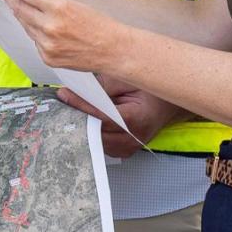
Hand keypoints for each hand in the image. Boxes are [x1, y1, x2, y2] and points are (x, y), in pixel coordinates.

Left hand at [0, 0, 122, 72]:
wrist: (113, 50)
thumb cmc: (99, 25)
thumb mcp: (75, 3)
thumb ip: (50, 0)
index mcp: (59, 7)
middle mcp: (50, 27)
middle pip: (20, 8)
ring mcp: (47, 45)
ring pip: (25, 25)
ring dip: (20, 13)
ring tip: (15, 3)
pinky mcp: (47, 58)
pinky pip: (34, 40)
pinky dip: (34, 32)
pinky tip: (37, 26)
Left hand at [54, 77, 188, 157]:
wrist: (169, 105)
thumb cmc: (153, 91)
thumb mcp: (130, 80)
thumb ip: (106, 85)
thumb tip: (81, 89)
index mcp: (137, 119)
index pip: (101, 116)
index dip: (81, 105)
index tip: (64, 95)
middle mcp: (133, 138)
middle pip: (96, 131)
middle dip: (78, 116)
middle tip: (63, 102)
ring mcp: (129, 147)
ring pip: (96, 140)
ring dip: (83, 125)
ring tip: (72, 109)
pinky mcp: (124, 150)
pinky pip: (102, 144)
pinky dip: (92, 132)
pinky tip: (85, 120)